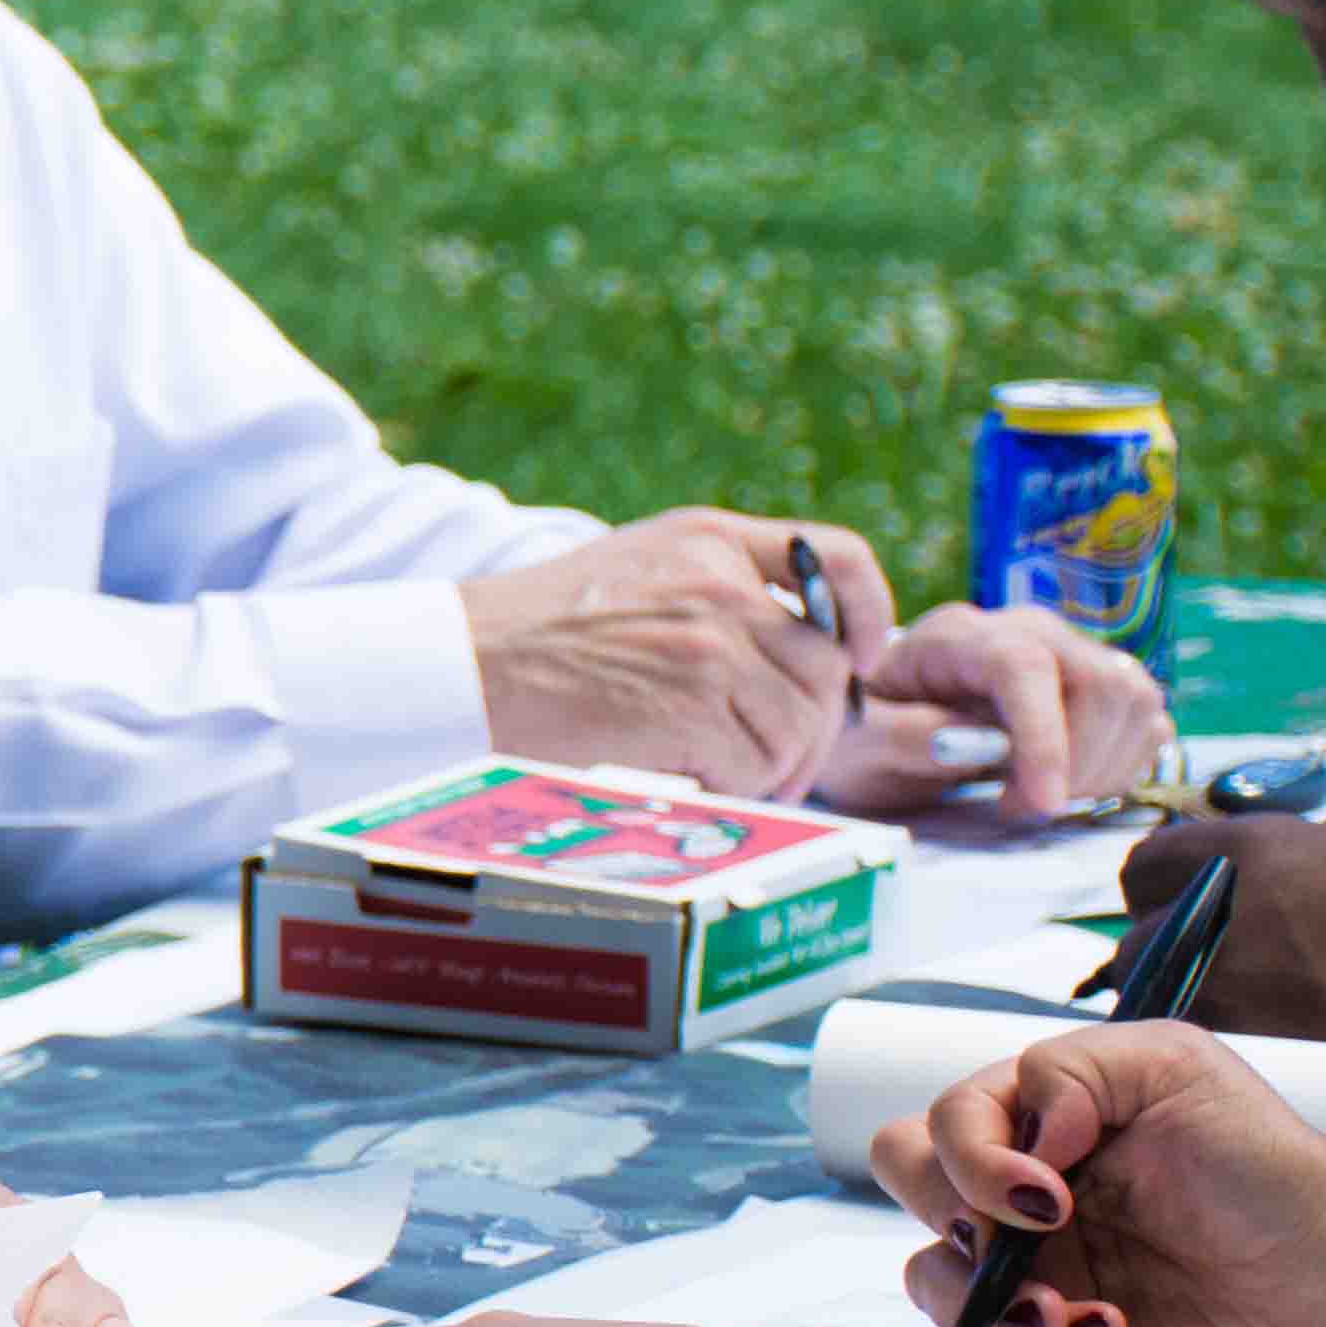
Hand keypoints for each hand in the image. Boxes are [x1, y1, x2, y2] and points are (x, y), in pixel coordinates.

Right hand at [458, 509, 886, 800]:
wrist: (456, 665)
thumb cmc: (531, 639)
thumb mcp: (634, 574)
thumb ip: (716, 596)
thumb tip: (803, 663)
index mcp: (707, 539)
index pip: (837, 558)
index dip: (869, 613)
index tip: (861, 655)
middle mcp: (719, 582)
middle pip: (825, 668)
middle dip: (808, 729)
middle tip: (768, 764)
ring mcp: (710, 641)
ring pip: (799, 726)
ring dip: (770, 767)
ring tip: (717, 777)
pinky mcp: (694, 703)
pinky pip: (757, 764)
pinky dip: (731, 787)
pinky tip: (682, 778)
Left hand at [814, 601, 1168, 823]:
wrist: (878, 724)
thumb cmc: (864, 732)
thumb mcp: (855, 743)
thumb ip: (899, 737)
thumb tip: (961, 743)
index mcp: (958, 636)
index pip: (1025, 667)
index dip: (1044, 738)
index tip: (1040, 803)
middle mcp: (1025, 631)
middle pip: (1099, 681)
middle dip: (1077, 761)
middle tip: (1022, 807)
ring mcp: (1069, 655)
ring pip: (1134, 698)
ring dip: (1103, 767)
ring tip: (1039, 798)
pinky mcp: (1097, 687)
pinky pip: (1146, 720)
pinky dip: (1123, 765)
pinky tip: (1070, 787)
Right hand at [868, 1019, 1325, 1326]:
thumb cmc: (1270, 1168)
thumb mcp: (1173, 1065)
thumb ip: (1067, 1066)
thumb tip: (1021, 1129)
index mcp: (1040, 1121)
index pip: (938, 1122)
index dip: (973, 1157)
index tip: (1053, 1193)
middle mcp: (1022, 1191)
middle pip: (905, 1182)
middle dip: (955, 1213)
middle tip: (1039, 1240)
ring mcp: (1031, 1271)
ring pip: (927, 1275)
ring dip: (986, 1296)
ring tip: (1074, 1316)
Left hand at [1126, 810, 1325, 1057]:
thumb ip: (1281, 857)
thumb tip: (1234, 872)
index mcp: (1249, 849)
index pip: (1146, 864)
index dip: (1164, 884)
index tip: (1180, 897)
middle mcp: (1221, 912)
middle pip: (1136, 934)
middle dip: (1164, 944)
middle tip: (1211, 956)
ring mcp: (1229, 983)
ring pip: (1158, 992)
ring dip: (1185, 993)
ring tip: (1249, 997)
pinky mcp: (1251, 1045)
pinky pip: (1200, 1034)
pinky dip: (1219, 1031)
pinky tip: (1269, 1029)